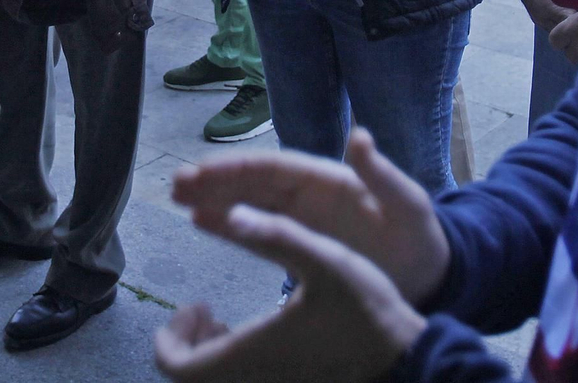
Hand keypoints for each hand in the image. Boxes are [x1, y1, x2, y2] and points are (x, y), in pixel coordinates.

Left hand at [153, 206, 426, 382]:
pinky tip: (257, 337)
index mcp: (251, 354)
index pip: (176, 367)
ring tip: (224, 320)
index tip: (196, 304)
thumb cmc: (366, 311)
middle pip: (189, 379)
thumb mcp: (325, 259)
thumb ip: (276, 234)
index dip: (170, 337)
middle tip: (205, 310)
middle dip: (186, 343)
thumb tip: (230, 211)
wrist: (407, 362)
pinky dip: (231, 365)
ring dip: (208, 354)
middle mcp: (253, 381)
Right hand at [172, 127, 450, 304]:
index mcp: (326, 179)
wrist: (426, 274)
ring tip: (178, 200)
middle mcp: (305, 193)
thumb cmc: (418, 238)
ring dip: (214, 198)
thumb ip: (381, 174)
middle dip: (214, 181)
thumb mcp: (407, 205)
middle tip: (175, 186)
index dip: (236, 167)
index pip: (273, 166)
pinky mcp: (297, 240)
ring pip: (248, 202)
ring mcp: (298, 216)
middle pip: (252, 181)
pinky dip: (229, 223)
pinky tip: (202, 222)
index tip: (202, 171)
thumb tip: (359, 136)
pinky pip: (256, 227)